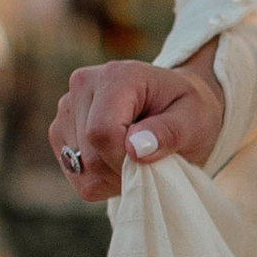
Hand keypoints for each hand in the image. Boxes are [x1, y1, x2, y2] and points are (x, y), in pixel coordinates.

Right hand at [49, 45, 225, 203]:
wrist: (176, 104)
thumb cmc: (189, 111)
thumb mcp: (195, 120)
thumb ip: (168, 133)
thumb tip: (134, 148)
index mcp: (117, 75)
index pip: (102, 132)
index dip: (125, 160)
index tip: (153, 162)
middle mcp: (82, 86)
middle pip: (89, 154)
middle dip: (122, 171)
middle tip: (152, 162)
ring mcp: (66, 109)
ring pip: (79, 168)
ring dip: (112, 178)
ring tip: (138, 159)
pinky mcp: (61, 131)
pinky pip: (75, 176)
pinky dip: (101, 180)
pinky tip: (120, 162)